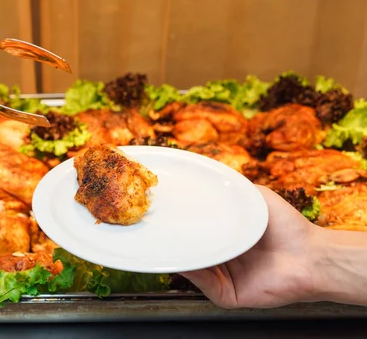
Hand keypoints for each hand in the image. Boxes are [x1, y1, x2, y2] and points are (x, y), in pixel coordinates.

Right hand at [180, 185, 320, 307]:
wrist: (311, 256)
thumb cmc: (288, 226)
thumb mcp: (255, 197)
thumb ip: (232, 188)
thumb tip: (207, 179)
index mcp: (228, 238)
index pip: (198, 232)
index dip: (184, 223)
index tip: (169, 212)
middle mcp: (224, 259)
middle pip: (193, 250)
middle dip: (178, 240)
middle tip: (162, 227)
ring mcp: (224, 278)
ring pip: (194, 267)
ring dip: (181, 255)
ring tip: (168, 240)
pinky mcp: (227, 294)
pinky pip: (204, 283)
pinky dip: (193, 272)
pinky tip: (186, 259)